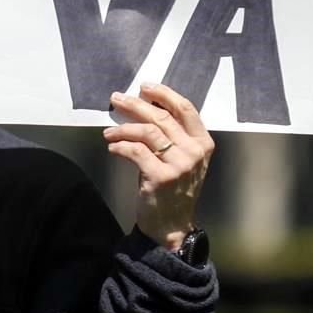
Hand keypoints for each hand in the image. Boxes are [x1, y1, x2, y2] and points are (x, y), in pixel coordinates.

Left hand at [103, 83, 213, 250]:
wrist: (172, 225)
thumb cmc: (174, 188)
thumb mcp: (181, 159)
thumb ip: (172, 135)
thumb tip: (144, 105)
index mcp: (203, 142)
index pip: (186, 109)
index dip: (164, 94)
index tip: (144, 87)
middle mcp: (194, 151)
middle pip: (162, 117)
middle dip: (136, 104)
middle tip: (116, 99)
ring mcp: (179, 165)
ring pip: (147, 132)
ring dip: (123, 128)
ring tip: (109, 132)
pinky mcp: (161, 177)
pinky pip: (135, 151)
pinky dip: (120, 146)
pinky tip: (113, 147)